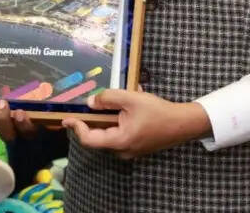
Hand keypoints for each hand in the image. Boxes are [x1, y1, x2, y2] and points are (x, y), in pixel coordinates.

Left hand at [62, 90, 211, 158]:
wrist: (182, 123)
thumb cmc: (158, 112)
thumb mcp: (130, 99)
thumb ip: (108, 99)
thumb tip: (91, 103)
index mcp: (119, 141)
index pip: (89, 139)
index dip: (77, 128)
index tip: (67, 119)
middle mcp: (123, 151)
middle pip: (97, 137)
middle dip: (92, 121)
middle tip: (87, 106)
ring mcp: (130, 151)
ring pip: (108, 135)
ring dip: (106, 120)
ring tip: (113, 102)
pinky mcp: (136, 147)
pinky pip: (119, 135)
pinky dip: (116, 122)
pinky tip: (125, 108)